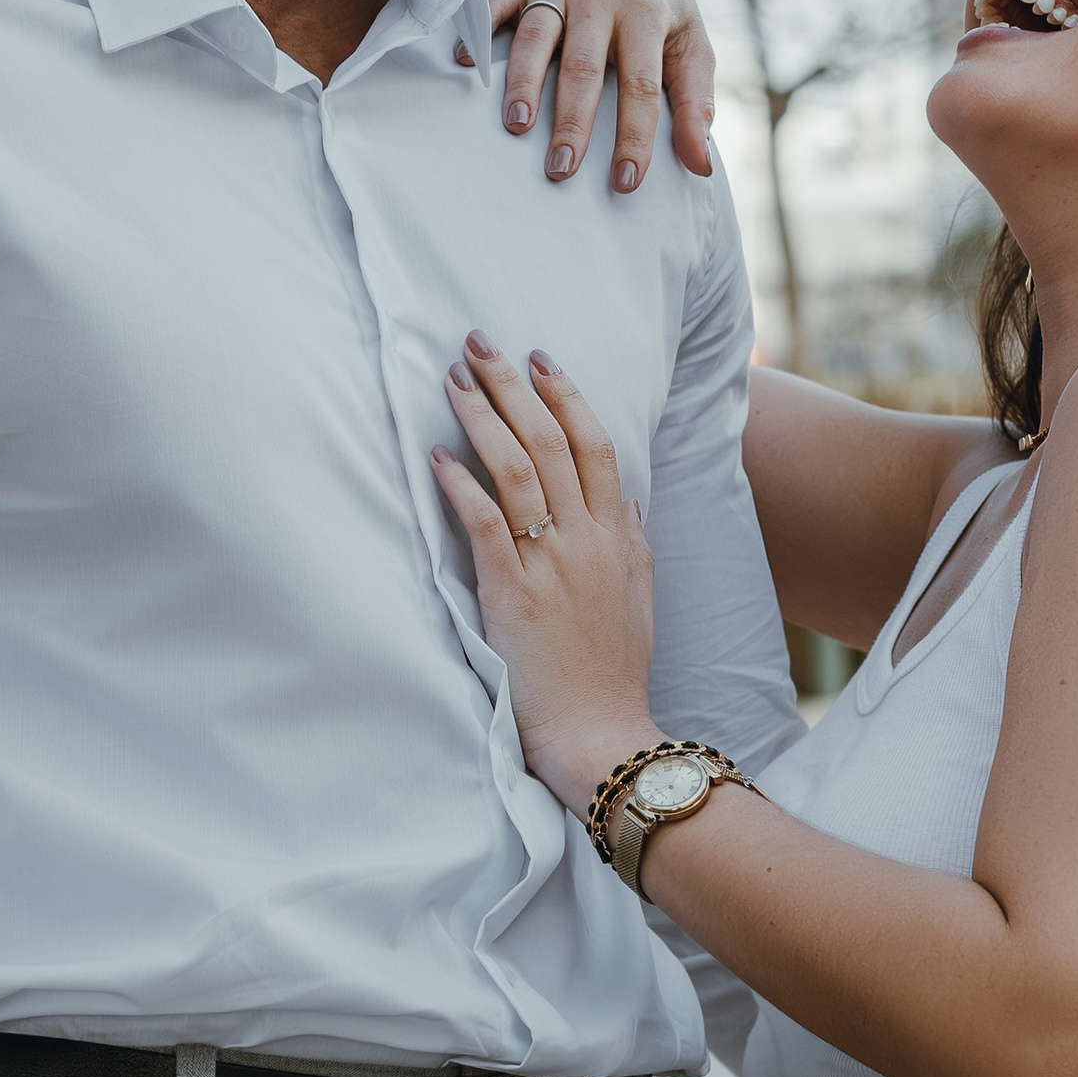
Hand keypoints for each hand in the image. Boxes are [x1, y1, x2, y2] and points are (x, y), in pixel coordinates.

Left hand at [431, 333, 661, 812]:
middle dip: (514, 386)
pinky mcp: (512, 594)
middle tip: (480, 342)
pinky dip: (461, 484)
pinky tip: (437, 455)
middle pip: (552, 441)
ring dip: (483, 417)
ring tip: (454, 378)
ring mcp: (551, 564)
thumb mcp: (640, 598)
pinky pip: (486, 523)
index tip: (540, 358)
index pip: (596, 445)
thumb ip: (632, 543)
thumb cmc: (614, 673)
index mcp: (618, 536)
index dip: (567, 395)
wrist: (602, 733)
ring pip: (519, 469)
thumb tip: (626, 501)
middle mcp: (587, 539)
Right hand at [487, 0, 715, 193]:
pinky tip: (467, 63)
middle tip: (561, 169)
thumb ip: (695, 104)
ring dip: (524, 81)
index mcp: (646, 13)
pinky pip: (497, 0)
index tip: (624, 181)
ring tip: (517, 125)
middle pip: (584, 65)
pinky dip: (480, 28)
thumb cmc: (661, 13)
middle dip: (572, 120)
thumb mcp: (692, 49)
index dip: (633, 136)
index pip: (640, 85)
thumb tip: (700, 166)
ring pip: (537, 36)